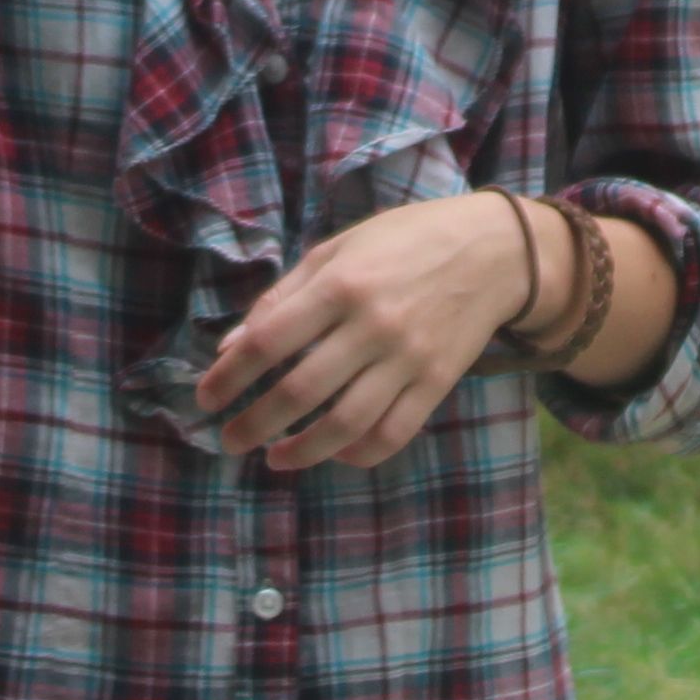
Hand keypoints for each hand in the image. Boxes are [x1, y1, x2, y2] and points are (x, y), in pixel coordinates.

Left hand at [192, 190, 534, 469]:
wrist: (493, 250)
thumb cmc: (404, 241)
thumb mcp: (337, 250)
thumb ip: (283, 297)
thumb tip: (231, 346)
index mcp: (341, 284)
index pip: (268, 341)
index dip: (229, 376)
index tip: (206, 398)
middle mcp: (373, 325)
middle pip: (300, 391)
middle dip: (254, 423)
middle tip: (230, 440)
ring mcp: (409, 359)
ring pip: (345, 424)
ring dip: (301, 451)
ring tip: (274, 458)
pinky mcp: (437, 383)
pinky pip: (392, 434)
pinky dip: (358, 454)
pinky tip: (334, 453)